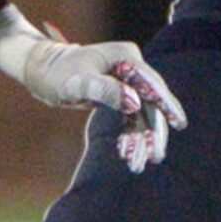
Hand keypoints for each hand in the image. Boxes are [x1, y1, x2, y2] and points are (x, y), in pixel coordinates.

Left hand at [0, 6, 185, 171]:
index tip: (178, 123)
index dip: (166, 105)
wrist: (42, 72)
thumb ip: (106, 90)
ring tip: (140, 164)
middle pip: (150, 102)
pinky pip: (131, 117)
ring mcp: (127, 80)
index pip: (151, 84)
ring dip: (142, 138)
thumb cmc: (58, 73)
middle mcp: (131, 66)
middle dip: (153, 131)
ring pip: (142, 113)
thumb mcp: (79, 83)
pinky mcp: (119, 93)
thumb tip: (134, 103)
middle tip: (156, 157)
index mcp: (126, 57)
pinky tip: (128, 153)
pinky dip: (130, 135)